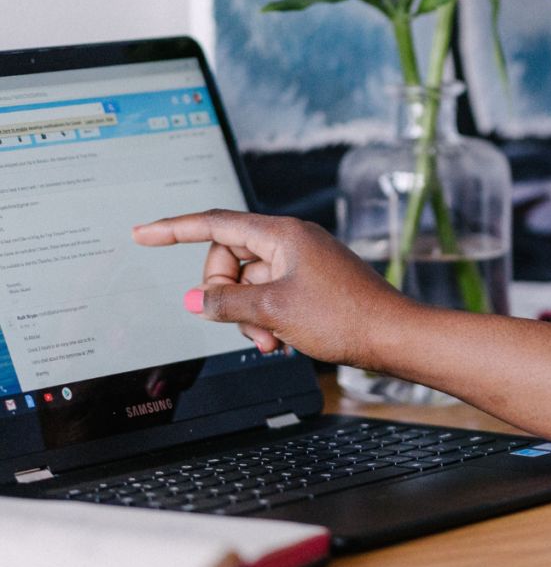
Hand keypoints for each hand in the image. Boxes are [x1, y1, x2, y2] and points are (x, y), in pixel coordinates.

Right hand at [132, 210, 410, 366]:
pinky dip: (268, 319)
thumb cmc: (345, 317)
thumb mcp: (272, 311)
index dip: (174, 229)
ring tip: (272, 342)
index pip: (215, 224)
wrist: (392, 336)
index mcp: (282, 234)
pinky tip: (283, 342)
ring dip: (249, 317)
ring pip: (249, 284)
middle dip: (226, 296)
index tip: (143, 233)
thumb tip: (196, 299)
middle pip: (230, 259)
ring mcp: (302, 262)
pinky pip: (271, 296)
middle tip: (244, 326)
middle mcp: (291, 241)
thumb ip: (226, 302)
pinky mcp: (311, 283)